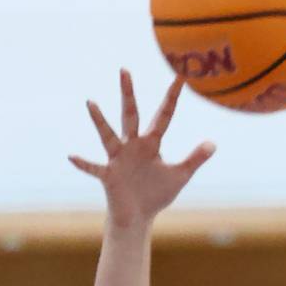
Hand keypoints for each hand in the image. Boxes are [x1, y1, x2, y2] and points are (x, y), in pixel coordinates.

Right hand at [69, 70, 215, 228]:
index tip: (180, 75)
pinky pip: (94, 168)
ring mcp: (118, 159)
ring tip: (91, 102)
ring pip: (108, 136)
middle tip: (125, 69)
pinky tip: (72, 156)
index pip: (163, 115)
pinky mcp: (109, 176)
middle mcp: (132, 145)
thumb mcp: (180, 175)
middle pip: (130, 115)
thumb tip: (213, 143)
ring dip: (100, 121)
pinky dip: (84, 163)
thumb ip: (195, 159)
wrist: (138, 216)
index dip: (172, 97)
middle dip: (128, 93)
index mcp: (151, 143)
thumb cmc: (156, 193)